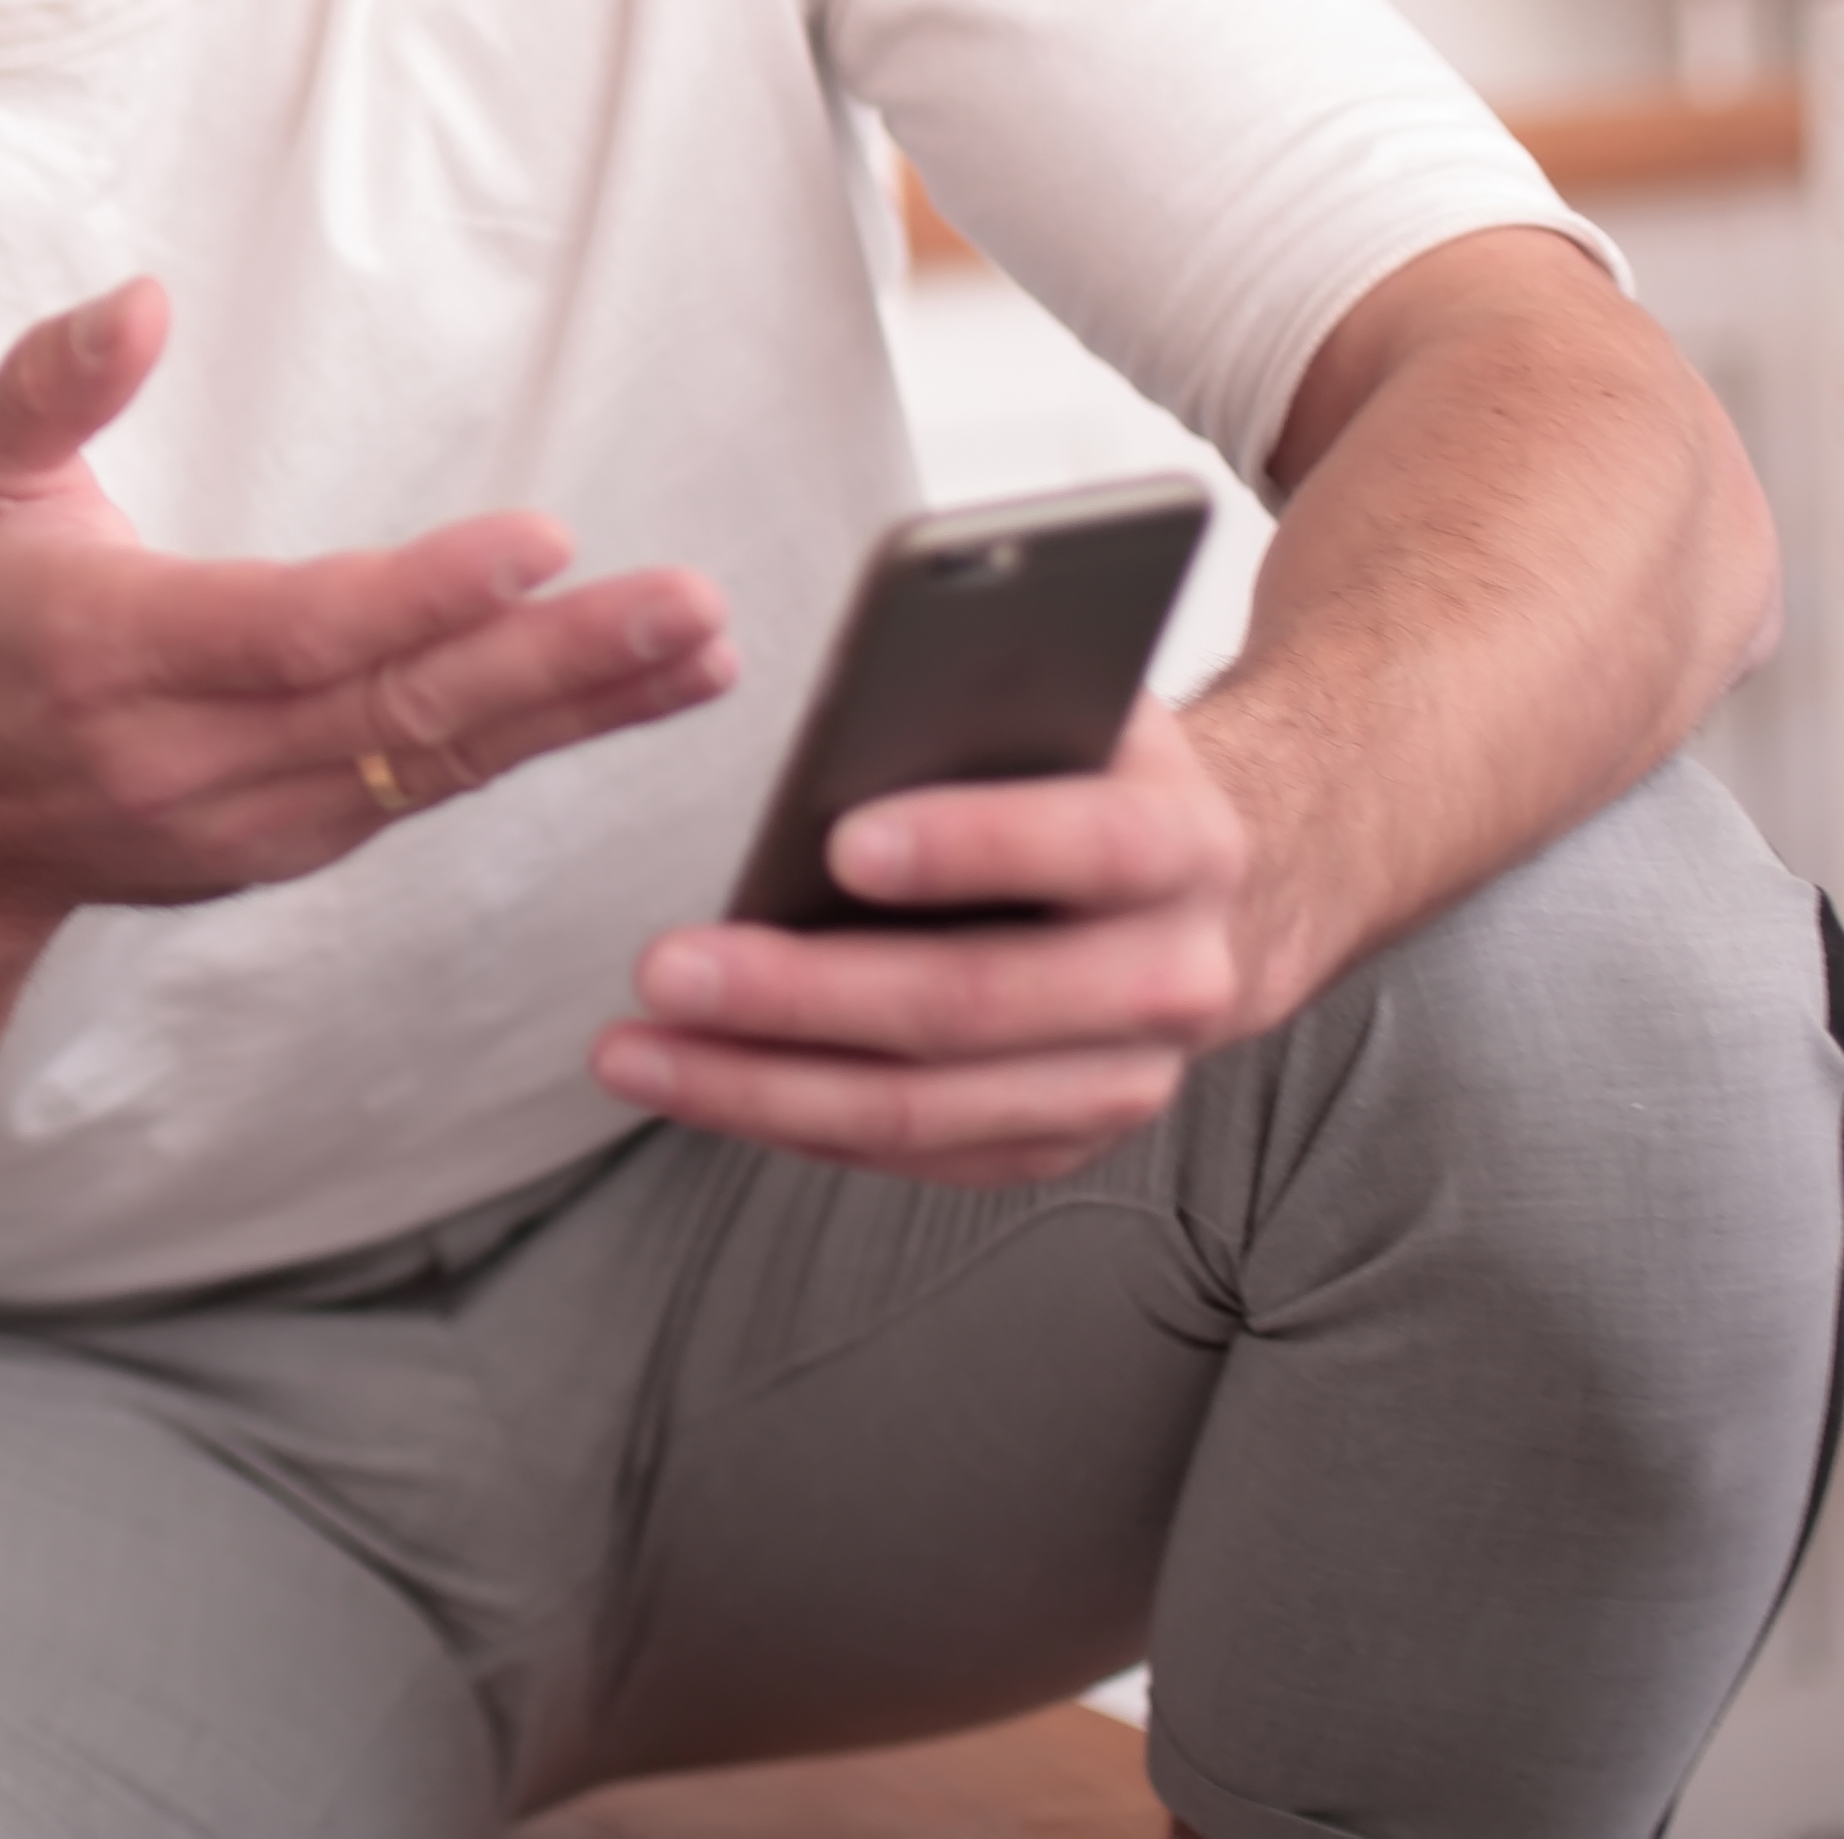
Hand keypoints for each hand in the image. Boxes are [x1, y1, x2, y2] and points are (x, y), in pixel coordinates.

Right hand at [0, 281, 738, 933]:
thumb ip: (48, 386)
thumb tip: (140, 302)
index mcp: (111, 652)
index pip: (291, 632)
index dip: (421, 596)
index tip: (540, 545)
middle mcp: (191, 756)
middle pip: (396, 709)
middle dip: (557, 660)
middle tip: (685, 606)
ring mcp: (254, 818)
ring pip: (437, 761)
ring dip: (581, 708)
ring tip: (700, 649)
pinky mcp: (297, 842)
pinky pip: (433, 787)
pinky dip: (540, 741)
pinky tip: (637, 696)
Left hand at [588, 698, 1257, 1185]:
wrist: (1204, 896)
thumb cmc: (1095, 772)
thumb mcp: (1076, 701)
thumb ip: (993, 692)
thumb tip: (868, 686)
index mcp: (1181, 845)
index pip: (1087, 846)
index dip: (969, 845)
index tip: (840, 844)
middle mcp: (1169, 980)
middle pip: (974, 1003)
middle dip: (805, 994)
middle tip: (669, 967)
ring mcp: (1118, 1082)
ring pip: (929, 1108)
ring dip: (766, 1087)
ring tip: (639, 1049)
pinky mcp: (1060, 1141)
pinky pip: (915, 1156)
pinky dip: (798, 1125)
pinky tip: (703, 1086)